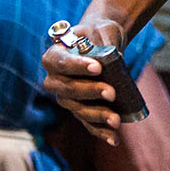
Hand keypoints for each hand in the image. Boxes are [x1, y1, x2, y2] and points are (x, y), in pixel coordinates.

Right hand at [41, 17, 130, 145]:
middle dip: (90, 93)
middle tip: (112, 93)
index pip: (61, 63)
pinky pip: (87, 123)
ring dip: (97, 116)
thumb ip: (103, 42)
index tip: (97, 67)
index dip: (78, 67)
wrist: (101, 41)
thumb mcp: (100, 31)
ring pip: (78, 109)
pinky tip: (114, 139)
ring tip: (116, 120)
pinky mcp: (79, 110)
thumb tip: (111, 61)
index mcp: (53, 57)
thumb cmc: (98, 34)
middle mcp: (54, 80)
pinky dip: (100, 131)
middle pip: (68, 90)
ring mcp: (65, 98)